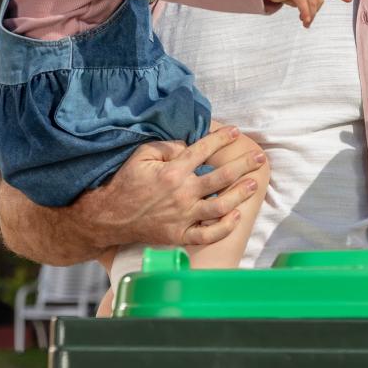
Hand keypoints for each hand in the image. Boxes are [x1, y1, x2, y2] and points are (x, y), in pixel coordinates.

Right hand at [0, 127, 265, 261]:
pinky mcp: (179, 235)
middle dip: (244, 165)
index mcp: (172, 170)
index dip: (222, 139)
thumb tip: (189, 143)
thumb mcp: (141, 155)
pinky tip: (235, 216)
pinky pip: (208, 234)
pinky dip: (224, 226)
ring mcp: (183, 217)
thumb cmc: (124, 183)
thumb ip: (166, 147)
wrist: (108, 217)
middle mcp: (182, 193)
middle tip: (259, 158)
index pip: (204, 150)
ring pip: (221, 205)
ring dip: (240, 194)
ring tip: (253, 184)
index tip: (235, 132)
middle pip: (222, 177)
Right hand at [266, 0, 351, 26]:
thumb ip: (308, 2)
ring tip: (305, 22)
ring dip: (309, 15)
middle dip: (314, 12)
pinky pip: (303, 3)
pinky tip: (304, 20)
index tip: (349, 0)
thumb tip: (310, 16)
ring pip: (312, 3)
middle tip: (307, 21)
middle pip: (319, 0)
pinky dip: (305, 12)